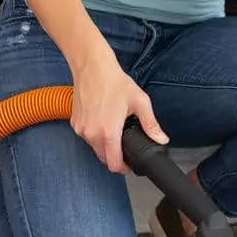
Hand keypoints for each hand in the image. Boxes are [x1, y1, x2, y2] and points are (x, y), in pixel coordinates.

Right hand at [71, 53, 167, 173]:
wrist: (91, 67)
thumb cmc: (114, 82)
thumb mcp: (139, 102)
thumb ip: (151, 124)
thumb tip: (162, 139)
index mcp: (108, 132)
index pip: (113, 165)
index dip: (124, 168)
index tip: (130, 165)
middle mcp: (91, 134)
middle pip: (104, 158)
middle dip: (115, 156)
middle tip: (125, 145)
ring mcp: (81, 129)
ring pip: (94, 148)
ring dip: (104, 145)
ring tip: (114, 128)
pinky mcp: (74, 123)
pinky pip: (87, 136)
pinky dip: (95, 134)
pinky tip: (102, 120)